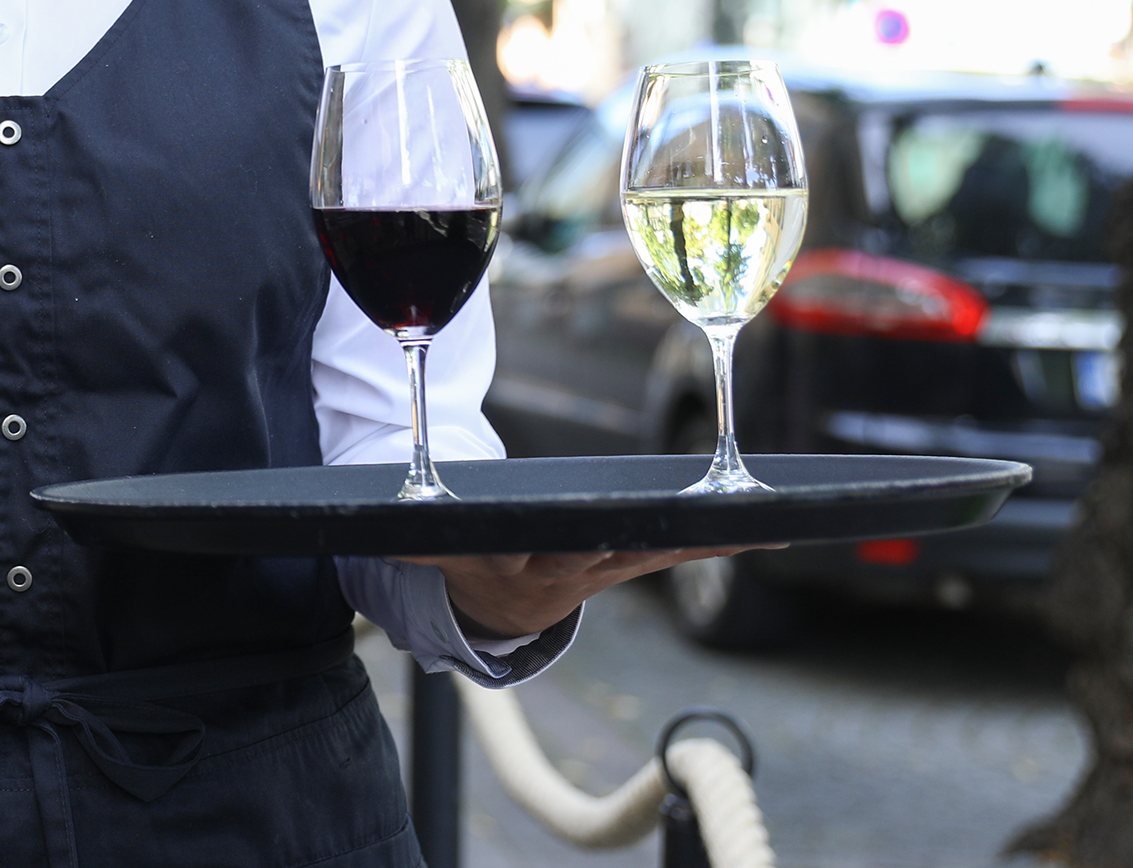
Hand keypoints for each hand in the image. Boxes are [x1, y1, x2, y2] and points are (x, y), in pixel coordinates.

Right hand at [392, 547, 770, 640]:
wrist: (493, 615)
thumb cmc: (464, 553)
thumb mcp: (429, 550)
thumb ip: (409, 538)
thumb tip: (367, 526)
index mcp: (509, 561)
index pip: (536, 548)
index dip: (563, 540)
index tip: (583, 531)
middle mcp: (559, 571)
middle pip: (604, 547)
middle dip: (643, 531)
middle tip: (681, 517)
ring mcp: (595, 571)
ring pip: (649, 546)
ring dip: (695, 534)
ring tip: (748, 518)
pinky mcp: (622, 564)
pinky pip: (672, 548)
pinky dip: (713, 536)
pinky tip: (765, 526)